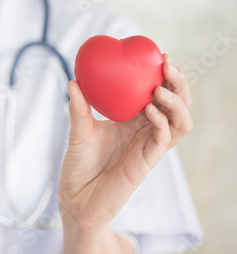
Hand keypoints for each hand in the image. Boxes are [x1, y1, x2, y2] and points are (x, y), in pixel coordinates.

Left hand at [58, 54, 192, 232]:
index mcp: (132, 121)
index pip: (157, 95)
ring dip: (176, 103)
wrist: (76, 198)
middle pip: (175, 105)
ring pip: (180, 122)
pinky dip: (162, 122)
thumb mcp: (79, 131)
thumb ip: (79, 108)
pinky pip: (164, 140)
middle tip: (167, 65)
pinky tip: (149, 109)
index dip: (164, 76)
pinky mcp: (146, 163)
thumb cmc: (79, 165)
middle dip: (178, 83)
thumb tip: (73, 80)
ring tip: (160, 88)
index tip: (160, 55)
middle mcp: (144, 132)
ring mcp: (147, 147)